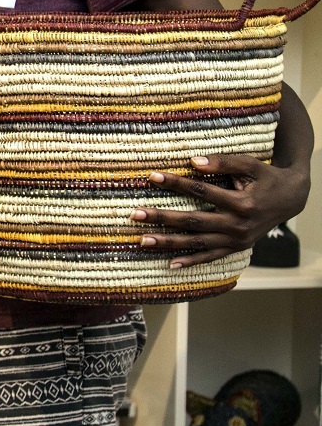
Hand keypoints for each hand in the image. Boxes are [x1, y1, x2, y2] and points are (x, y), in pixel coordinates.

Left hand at [134, 154, 310, 267]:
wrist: (291, 199)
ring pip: (197, 243)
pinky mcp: (237, 248)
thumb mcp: (251, 164)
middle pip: (194, 222)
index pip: (202, 192)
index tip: (153, 176)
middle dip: (163, 218)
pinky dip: (191, 261)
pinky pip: (211, 257)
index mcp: (242, 203)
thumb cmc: (267, 177)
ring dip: (169, 242)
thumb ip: (223, 162)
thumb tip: (194, 161)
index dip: (177, 184)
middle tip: (135, 214)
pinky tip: (170, 264)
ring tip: (143, 240)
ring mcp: (237, 240)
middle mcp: (238, 226)